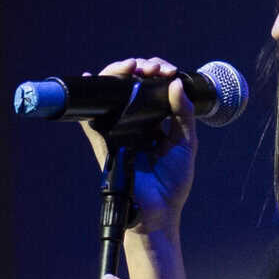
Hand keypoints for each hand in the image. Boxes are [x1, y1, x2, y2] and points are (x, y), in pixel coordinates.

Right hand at [76, 57, 199, 235]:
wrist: (159, 211)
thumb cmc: (173, 182)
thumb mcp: (187, 143)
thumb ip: (183, 113)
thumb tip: (176, 83)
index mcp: (155, 122)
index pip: (151, 87)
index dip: (156, 72)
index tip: (167, 70)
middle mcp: (134, 123)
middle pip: (130, 85)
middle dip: (139, 68)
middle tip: (151, 67)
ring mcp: (118, 131)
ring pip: (112, 95)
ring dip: (119, 73)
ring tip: (132, 67)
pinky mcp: (105, 143)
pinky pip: (93, 119)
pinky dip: (91, 98)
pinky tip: (93, 78)